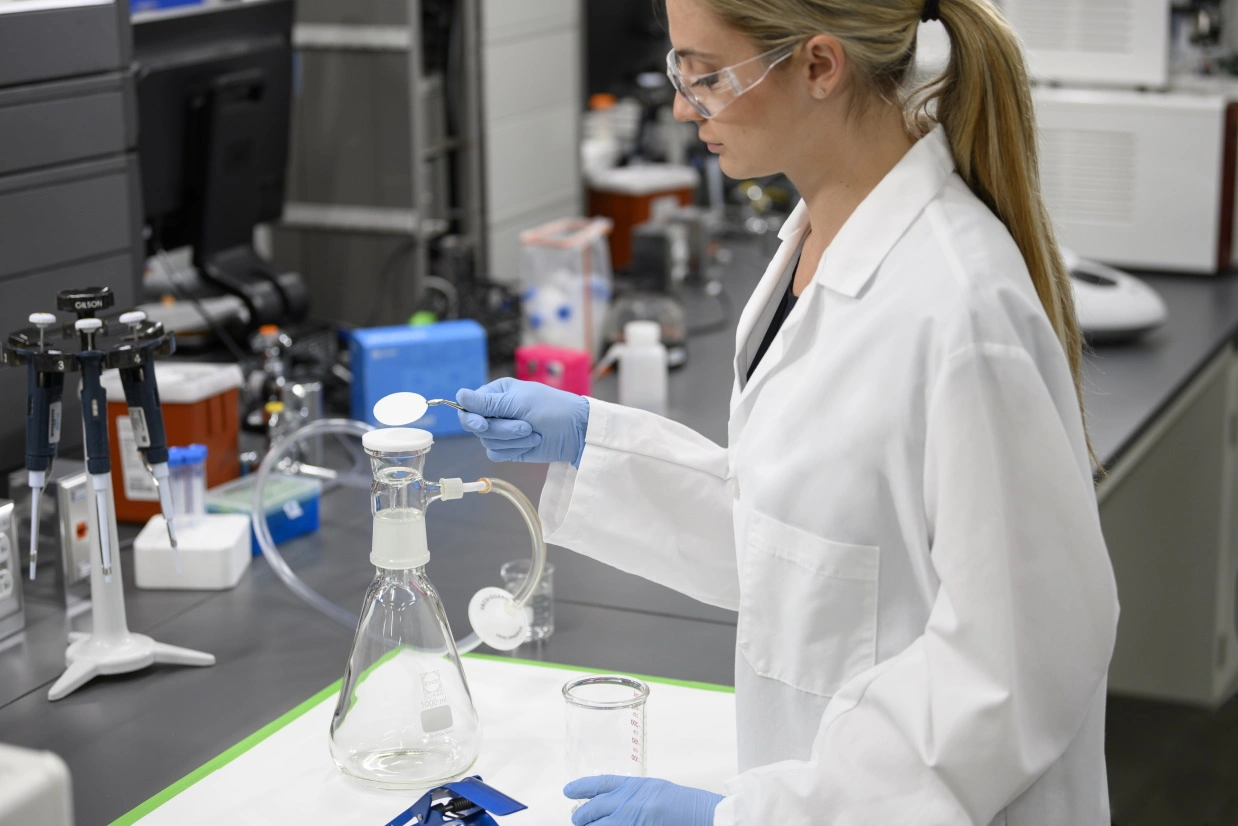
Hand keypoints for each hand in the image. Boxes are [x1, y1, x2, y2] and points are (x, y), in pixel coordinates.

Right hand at [456, 378, 589, 465]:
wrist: (576, 432)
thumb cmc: (552, 408)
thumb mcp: (520, 403)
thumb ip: (488, 403)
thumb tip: (458, 395)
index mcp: (496, 393)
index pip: (468, 406)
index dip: (472, 418)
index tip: (483, 424)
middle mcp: (495, 411)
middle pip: (476, 427)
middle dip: (501, 430)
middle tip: (524, 426)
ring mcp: (501, 430)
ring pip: (487, 441)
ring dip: (512, 440)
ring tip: (533, 432)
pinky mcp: (508, 448)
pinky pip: (496, 454)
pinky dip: (514, 450)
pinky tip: (532, 443)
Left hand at [564, 776, 722, 825]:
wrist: (703, 817)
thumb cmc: (685, 805)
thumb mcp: (655, 790)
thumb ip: (632, 795)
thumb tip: (612, 803)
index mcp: (633, 787)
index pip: (599, 785)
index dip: (580, 787)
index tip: (568, 791)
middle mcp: (627, 805)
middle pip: (591, 811)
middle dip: (581, 817)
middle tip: (578, 819)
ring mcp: (629, 823)